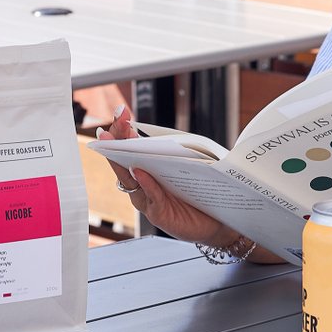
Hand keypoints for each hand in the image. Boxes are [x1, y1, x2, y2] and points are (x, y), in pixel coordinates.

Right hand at [98, 105, 281, 261]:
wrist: (219, 219)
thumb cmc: (202, 190)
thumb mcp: (189, 165)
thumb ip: (174, 152)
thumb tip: (162, 134)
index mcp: (149, 169)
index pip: (131, 148)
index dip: (123, 131)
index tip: (121, 112)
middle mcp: (143, 184)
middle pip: (124, 162)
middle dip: (117, 141)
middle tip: (113, 125)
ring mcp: (148, 200)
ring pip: (130, 180)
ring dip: (122, 162)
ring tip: (118, 144)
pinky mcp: (158, 214)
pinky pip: (150, 197)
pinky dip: (145, 184)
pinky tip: (139, 171)